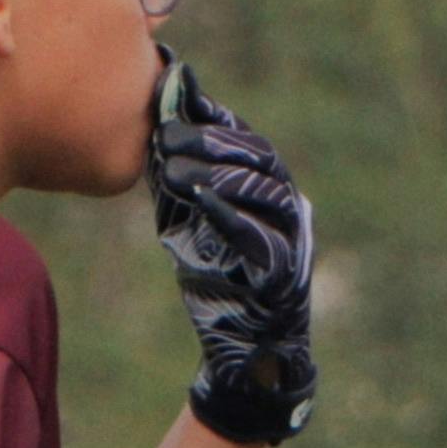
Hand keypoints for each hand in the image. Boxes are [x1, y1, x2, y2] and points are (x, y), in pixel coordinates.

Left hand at [148, 58, 315, 446]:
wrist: (243, 348)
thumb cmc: (218, 278)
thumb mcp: (190, 221)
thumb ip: (178, 176)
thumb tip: (153, 126)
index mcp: (269, 189)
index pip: (245, 139)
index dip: (212, 116)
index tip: (174, 99)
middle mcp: (289, 207)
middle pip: (258, 156)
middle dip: (211, 139)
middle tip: (166, 132)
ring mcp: (293, 238)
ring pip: (266, 189)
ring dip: (218, 170)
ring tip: (172, 164)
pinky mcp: (285, 273)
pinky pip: (263, 238)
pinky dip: (232, 216)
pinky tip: (201, 200)